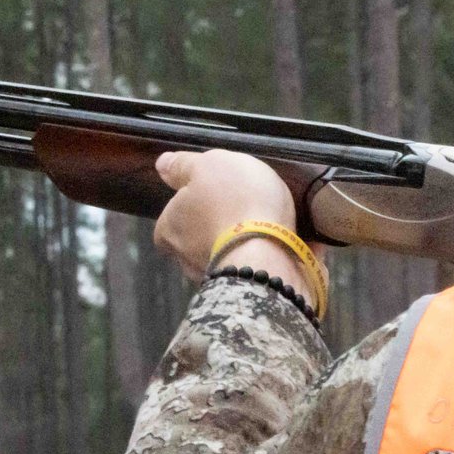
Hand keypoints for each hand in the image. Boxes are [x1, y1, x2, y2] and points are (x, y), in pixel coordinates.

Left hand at [153, 150, 309, 286]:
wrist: (270, 254)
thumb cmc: (234, 204)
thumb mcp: (208, 166)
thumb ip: (183, 165)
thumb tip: (162, 164)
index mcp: (169, 231)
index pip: (171, 219)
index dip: (192, 205)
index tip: (215, 194)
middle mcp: (187, 261)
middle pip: (200, 239)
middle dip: (220, 227)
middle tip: (245, 208)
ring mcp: (219, 279)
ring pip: (230, 256)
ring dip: (246, 245)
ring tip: (272, 227)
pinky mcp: (251, 289)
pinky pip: (260, 270)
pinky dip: (272, 257)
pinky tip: (291, 243)